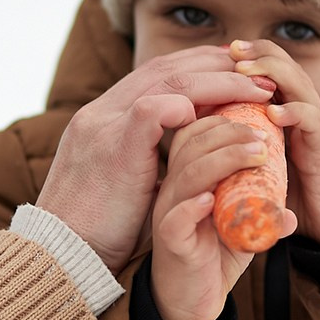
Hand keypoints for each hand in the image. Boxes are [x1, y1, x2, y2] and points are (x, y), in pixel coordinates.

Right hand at [36, 46, 273, 272]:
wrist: (62, 255)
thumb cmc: (98, 228)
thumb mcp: (124, 180)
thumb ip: (149, 157)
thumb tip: (188, 151)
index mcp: (104, 117)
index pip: (156, 74)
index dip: (198, 66)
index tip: (234, 68)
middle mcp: (102, 112)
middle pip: (166, 67)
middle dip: (215, 63)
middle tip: (257, 69)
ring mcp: (105, 126)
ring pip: (168, 81)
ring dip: (219, 82)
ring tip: (257, 90)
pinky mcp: (114, 148)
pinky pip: (154, 112)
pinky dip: (187, 106)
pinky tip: (218, 113)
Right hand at [150, 116, 297, 319]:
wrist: (190, 305)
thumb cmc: (212, 259)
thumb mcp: (242, 231)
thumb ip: (261, 217)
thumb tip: (291, 213)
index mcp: (186, 179)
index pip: (196, 134)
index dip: (224, 120)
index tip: (259, 121)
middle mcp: (172, 191)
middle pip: (191, 146)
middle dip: (229, 133)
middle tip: (264, 137)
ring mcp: (168, 215)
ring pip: (186, 175)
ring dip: (223, 160)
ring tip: (256, 155)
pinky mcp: (170, 243)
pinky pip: (175, 219)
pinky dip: (194, 205)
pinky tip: (213, 198)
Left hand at [230, 41, 319, 246]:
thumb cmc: (291, 188)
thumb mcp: (260, 157)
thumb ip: (238, 141)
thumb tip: (194, 133)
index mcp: (286, 107)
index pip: (270, 67)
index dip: (247, 55)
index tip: (218, 51)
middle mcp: (302, 109)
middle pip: (285, 65)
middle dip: (258, 53)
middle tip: (232, 49)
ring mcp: (315, 126)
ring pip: (299, 84)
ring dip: (272, 72)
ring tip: (244, 70)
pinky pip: (314, 121)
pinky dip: (295, 113)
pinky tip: (274, 113)